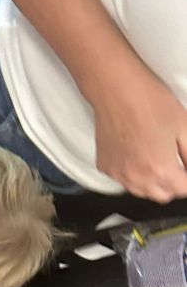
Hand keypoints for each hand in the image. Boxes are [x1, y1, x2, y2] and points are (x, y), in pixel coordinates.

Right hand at [91, 70, 186, 201]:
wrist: (116, 90)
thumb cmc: (147, 102)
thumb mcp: (185, 126)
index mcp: (161, 169)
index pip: (183, 190)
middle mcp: (138, 177)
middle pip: (163, 195)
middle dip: (174, 184)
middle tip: (178, 165)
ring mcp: (119, 174)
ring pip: (142, 191)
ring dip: (154, 182)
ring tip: (157, 159)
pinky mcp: (106, 167)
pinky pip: (125, 180)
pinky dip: (134, 174)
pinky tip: (138, 155)